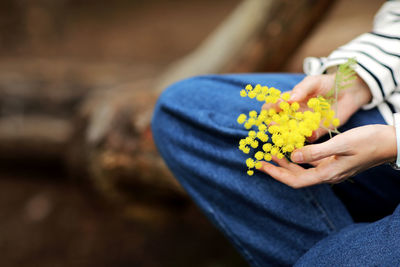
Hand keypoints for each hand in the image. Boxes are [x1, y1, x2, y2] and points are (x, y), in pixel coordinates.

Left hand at [257, 125, 395, 187]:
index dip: (276, 174)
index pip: (295, 180)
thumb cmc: (368, 142)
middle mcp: (327, 175)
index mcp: (327, 174)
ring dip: (286, 161)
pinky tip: (293, 147)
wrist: (391, 143)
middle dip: (277, 168)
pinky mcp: (334, 162)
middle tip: (261, 158)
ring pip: (302, 169)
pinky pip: (311, 162)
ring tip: (272, 151)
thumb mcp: (341, 144)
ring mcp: (331, 169)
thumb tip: (292, 157)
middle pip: (296, 176)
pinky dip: (299, 155)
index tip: (261, 165)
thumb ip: (315, 152)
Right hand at [262, 73, 371, 141]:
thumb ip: (301, 89)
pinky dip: (308, 138)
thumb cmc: (326, 83)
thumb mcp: (313, 81)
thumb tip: (288, 99)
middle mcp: (293, 115)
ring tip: (287, 134)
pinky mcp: (317, 131)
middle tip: (274, 124)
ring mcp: (304, 124)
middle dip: (274, 125)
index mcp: (288, 102)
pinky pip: (310, 138)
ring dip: (288, 135)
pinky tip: (308, 135)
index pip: (272, 107)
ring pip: (291, 133)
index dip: (270, 108)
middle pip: (278, 123)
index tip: (275, 106)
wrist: (348, 90)